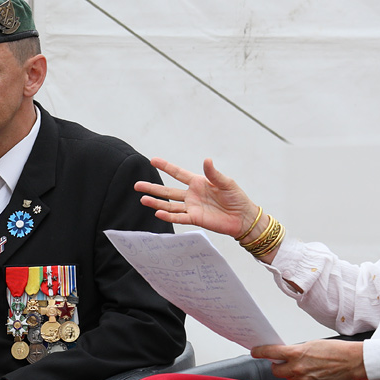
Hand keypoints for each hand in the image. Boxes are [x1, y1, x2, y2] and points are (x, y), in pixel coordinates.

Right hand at [134, 157, 259, 238]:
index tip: (153, 160)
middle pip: (167, 190)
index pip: (178, 173)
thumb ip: (214, 173)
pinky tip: (158, 213)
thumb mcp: (227, 183)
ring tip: (142, 199)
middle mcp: (191, 195)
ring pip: (169, 205)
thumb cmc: (237, 198)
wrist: (243, 217)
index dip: (166, 167)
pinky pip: (178, 217)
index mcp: (198, 183)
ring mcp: (191, 207)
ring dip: (156, 203)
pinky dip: (168, 216)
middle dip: (152, 187)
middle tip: (137, 185)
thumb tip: (206, 160)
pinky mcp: (194, 219)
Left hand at [251, 340, 364, 379]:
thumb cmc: (336, 351)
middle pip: (276, 371)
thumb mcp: (312, 344)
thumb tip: (285, 356)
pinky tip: (318, 375)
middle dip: (278, 367)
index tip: (255, 351)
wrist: (354, 362)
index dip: (260, 352)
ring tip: (312, 367)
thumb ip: (295, 351)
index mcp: (295, 354)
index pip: (270, 353)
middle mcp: (297, 369)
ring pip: (290, 378)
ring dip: (295, 374)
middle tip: (284, 363)